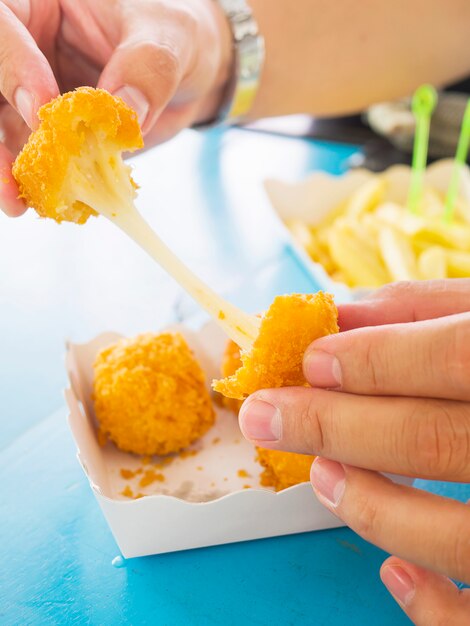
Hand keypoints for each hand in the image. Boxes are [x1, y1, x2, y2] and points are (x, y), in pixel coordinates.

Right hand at [0, 0, 231, 215]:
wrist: (191, 75)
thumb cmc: (174, 37)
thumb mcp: (169, 37)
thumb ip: (147, 67)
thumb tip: (124, 109)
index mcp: (43, 6)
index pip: (4, 22)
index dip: (12, 65)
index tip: (41, 108)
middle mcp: (30, 50)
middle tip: (8, 171)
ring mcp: (37, 96)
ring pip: (6, 130)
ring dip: (11, 169)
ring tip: (19, 202)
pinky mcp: (55, 136)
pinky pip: (39, 160)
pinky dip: (43, 184)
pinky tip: (48, 204)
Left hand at [239, 279, 469, 624]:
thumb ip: (434, 309)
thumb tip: (347, 313)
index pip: (456, 357)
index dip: (375, 360)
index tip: (311, 359)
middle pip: (435, 439)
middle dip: (335, 424)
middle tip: (266, 415)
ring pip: (457, 534)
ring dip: (371, 505)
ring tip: (319, 473)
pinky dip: (433, 602)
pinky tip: (393, 569)